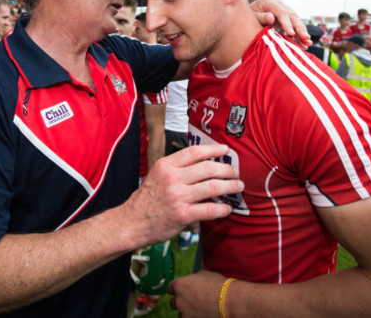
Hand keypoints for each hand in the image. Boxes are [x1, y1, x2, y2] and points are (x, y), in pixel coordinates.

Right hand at [123, 144, 243, 246]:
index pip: (194, 152)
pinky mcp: (183, 215)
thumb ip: (177, 168)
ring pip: (213, 187)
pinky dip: (222, 209)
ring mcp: (178, 196)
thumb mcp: (158, 175)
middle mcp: (173, 178)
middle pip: (208, 168)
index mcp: (166, 165)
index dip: (213, 149)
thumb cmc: (148, 198)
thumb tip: (204, 164)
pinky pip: (210, 210)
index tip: (226, 151)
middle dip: (227, 170)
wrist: (132, 222)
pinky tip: (227, 208)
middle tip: (235, 173)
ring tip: (238, 187)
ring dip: (230, 187)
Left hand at [168, 269, 227, 316]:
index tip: (179, 290)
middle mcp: (178, 300)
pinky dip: (193, 317)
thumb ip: (193, 279)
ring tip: (198, 308)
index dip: (175, 289)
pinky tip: (201, 314)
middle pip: (173, 302)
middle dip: (180, 301)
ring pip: (180, 314)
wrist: (228, 301)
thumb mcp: (203, 274)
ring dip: (186, 311)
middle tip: (190, 300)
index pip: (170, 288)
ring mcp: (184, 313)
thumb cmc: (217, 285)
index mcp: (179, 285)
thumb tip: (192, 281)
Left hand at [251, 0, 310, 47]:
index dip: (287, 23)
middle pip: (292, 15)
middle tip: (306, 38)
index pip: (281, 13)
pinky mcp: (286, 17)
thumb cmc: (249, 13)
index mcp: (270, 2)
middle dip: (299, 28)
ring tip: (308, 43)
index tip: (291, 33)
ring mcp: (284, 9)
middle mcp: (280, 4)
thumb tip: (271, 18)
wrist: (251, 6)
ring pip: (296, 21)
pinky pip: (294, 26)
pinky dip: (299, 35)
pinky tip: (304, 44)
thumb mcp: (251, 14)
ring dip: (302, 32)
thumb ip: (261, 16)